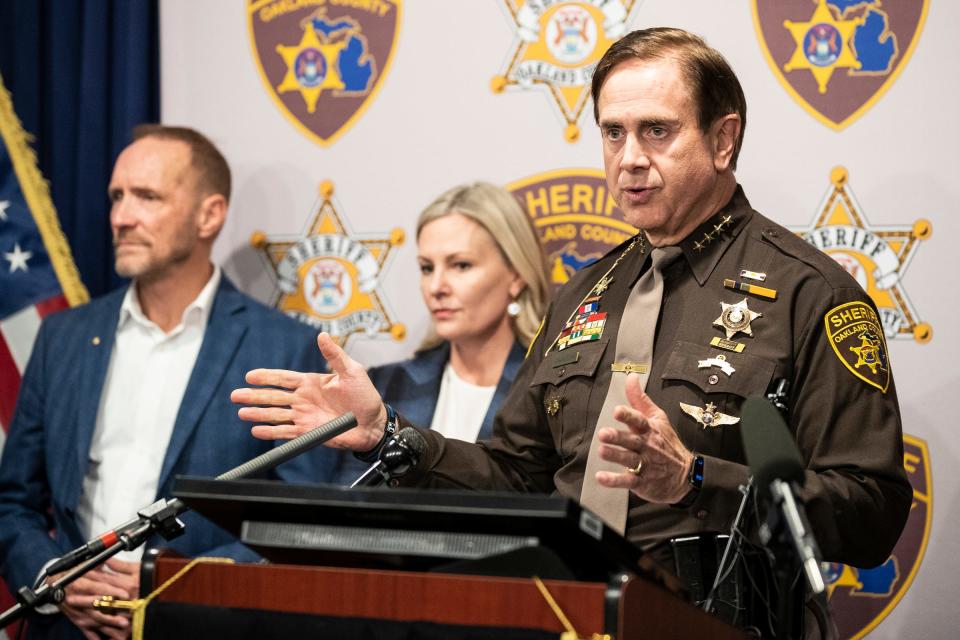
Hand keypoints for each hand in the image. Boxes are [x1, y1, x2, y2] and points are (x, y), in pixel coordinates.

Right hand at [56, 559, 138, 639]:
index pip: (99, 588)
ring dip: (109, 627)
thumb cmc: (71, 574)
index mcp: (81, 584)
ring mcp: (79, 614)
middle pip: (98, 609)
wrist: (53, 587)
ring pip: (95, 622)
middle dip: (112, 615)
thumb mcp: (83, 566)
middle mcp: (79, 601)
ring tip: (122, 630)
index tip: (125, 594)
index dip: (112, 591)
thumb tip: (109, 558)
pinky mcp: (79, 622)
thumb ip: (97, 565)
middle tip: (126, 620)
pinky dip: (98, 638)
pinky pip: (88, 633)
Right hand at [231, 332, 386, 451]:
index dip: (266, 377)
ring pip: (275, 414)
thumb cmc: (365, 396)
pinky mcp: (307, 433)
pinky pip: (285, 432)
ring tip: (241, 413)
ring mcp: (304, 416)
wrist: (373, 424)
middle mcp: (303, 399)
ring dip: (258, 414)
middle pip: (273, 397)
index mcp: (311, 382)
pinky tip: (256, 431)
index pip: (283, 378)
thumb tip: (322, 336)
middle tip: (235, 396)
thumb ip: (335, 355)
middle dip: (254, 396)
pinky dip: (270, 432)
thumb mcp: (352, 372)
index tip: (249, 376)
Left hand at [595, 373, 693, 503]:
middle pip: (632, 441)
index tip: (617, 411)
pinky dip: (614, 480)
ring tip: (602, 451)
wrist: (686, 475)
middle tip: (603, 434)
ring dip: (615, 456)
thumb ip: (640, 399)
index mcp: (650, 430)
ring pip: (629, 460)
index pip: (639, 420)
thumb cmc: (667, 443)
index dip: (628, 415)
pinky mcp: (642, 482)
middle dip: (618, 437)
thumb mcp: (658, 418)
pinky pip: (627, 482)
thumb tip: (631, 376)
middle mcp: (647, 446)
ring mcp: (645, 465)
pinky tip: (601, 478)